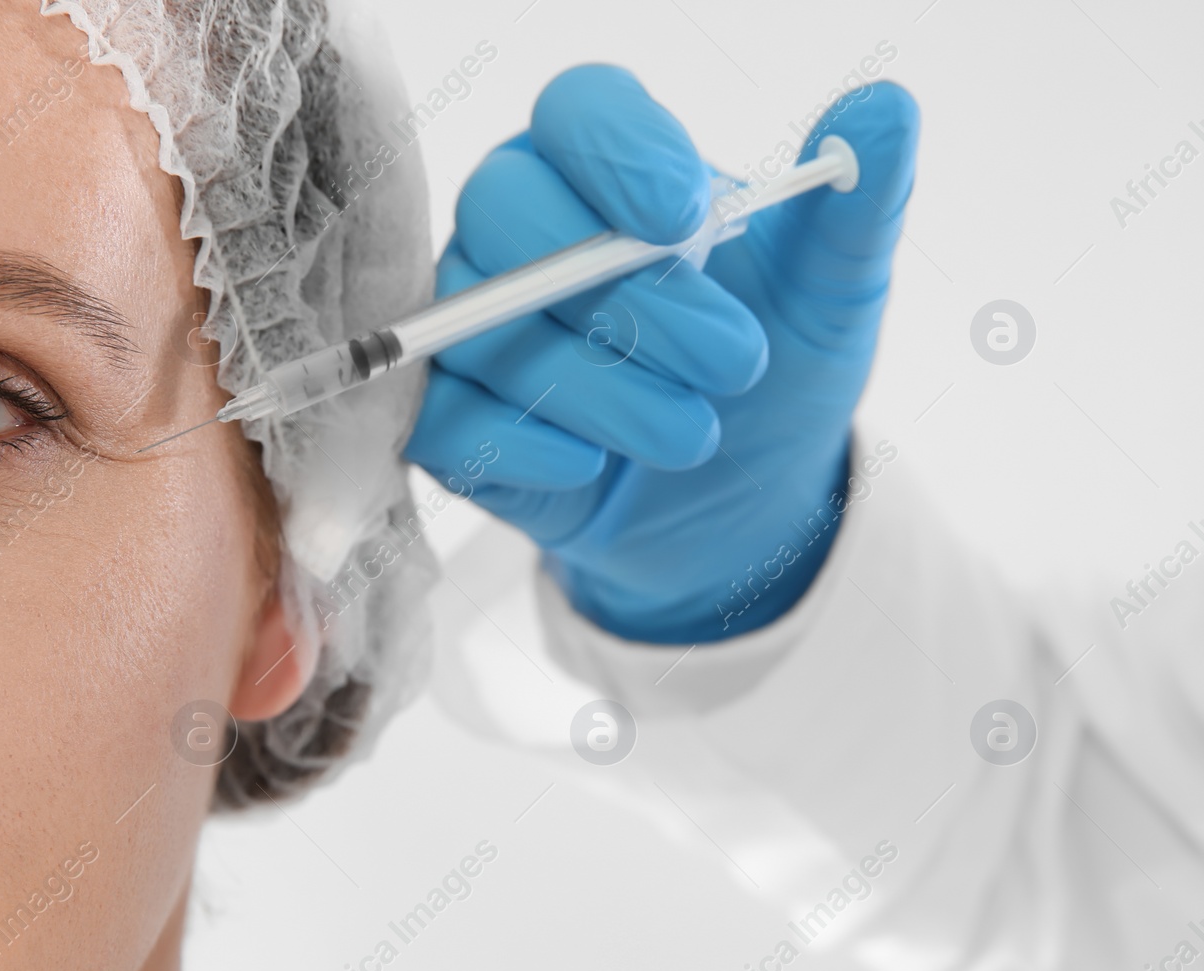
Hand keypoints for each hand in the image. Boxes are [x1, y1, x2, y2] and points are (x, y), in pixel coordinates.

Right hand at [404, 64, 919, 642]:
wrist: (737, 504)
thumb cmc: (773, 376)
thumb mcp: (831, 295)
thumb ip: (853, 203)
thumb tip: (882, 108)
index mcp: (606, 170)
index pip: (575, 111)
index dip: (618, 152)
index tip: (688, 218)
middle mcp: (521, 233)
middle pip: (506, 209)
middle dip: (622, 290)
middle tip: (732, 359)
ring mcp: (474, 325)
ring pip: (482, 326)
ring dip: (600, 390)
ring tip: (695, 435)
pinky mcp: (449, 419)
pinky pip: (445, 418)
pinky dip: (526, 447)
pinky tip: (594, 470)